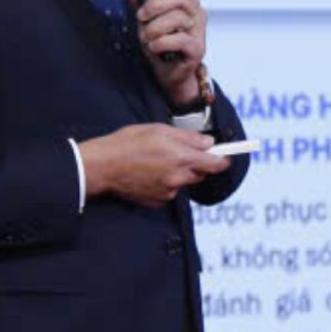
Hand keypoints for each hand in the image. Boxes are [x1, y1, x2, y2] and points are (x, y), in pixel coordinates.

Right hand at [79, 124, 224, 206]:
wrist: (103, 166)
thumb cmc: (128, 142)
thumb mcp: (159, 130)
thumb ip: (188, 138)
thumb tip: (209, 142)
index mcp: (182, 158)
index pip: (215, 164)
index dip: (223, 159)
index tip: (227, 156)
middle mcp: (178, 178)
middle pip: (200, 174)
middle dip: (196, 164)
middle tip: (179, 152)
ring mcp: (168, 192)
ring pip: (183, 182)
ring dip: (179, 173)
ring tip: (157, 161)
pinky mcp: (157, 201)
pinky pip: (169, 191)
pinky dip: (165, 183)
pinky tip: (148, 173)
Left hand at [129, 0, 209, 105]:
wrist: (171, 75)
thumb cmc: (162, 45)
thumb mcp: (147, 21)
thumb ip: (138, 1)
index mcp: (186, 3)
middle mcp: (196, 13)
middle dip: (154, 5)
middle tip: (140, 16)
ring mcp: (199, 31)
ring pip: (176, 19)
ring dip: (154, 29)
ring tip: (147, 38)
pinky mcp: (197, 48)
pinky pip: (178, 39)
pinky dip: (161, 43)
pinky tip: (155, 47)